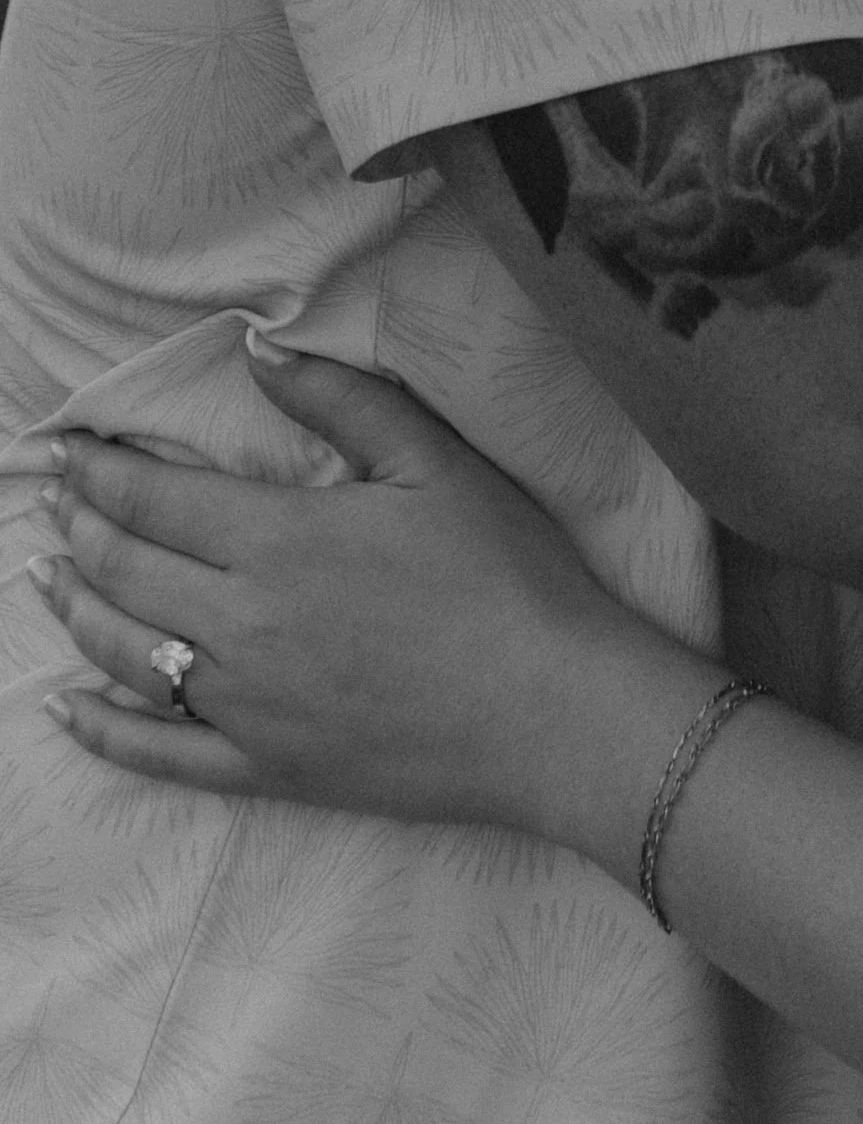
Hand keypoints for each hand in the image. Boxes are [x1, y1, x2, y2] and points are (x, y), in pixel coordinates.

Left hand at [32, 343, 688, 848]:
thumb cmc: (507, 576)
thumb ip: (343, 402)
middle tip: (53, 500)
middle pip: (126, 573)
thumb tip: (260, 354)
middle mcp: (242, 624)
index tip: (63, 448)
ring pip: (126, 656)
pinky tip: (69, 709)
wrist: (551, 711)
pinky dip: (102, 731)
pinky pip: (158, 755)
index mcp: (281, 540)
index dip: (99, 471)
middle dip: (79, 530)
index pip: (156, 498)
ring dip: (76, 610)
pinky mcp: (265, 769)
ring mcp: (245, 706)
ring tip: (47, 577)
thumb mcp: (436, 464)